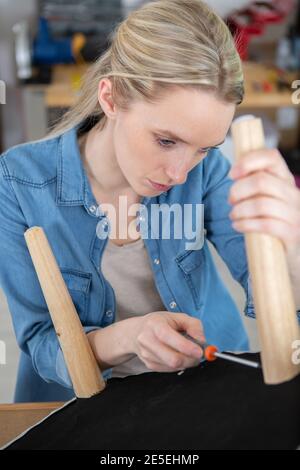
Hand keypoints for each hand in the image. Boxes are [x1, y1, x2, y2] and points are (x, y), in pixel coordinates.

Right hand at [130, 311, 204, 371]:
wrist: (136, 332)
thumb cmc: (159, 323)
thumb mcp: (177, 316)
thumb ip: (194, 325)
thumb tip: (202, 340)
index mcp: (154, 324)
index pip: (168, 337)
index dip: (186, 347)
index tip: (200, 351)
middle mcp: (147, 340)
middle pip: (172, 358)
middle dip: (191, 360)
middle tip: (198, 354)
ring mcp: (147, 354)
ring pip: (173, 366)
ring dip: (186, 362)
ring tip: (188, 352)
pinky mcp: (149, 365)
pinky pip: (170, 370)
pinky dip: (179, 365)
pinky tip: (178, 355)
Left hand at [228, 148, 299, 266]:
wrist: (291, 251)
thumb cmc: (273, 220)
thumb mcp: (267, 197)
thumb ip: (255, 182)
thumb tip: (235, 172)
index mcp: (286, 180)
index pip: (272, 157)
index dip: (248, 161)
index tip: (232, 174)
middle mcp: (294, 194)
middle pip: (261, 181)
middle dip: (238, 190)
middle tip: (230, 200)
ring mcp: (295, 214)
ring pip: (261, 204)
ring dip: (240, 210)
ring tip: (233, 216)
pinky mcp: (291, 233)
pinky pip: (265, 225)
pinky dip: (246, 224)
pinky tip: (238, 226)